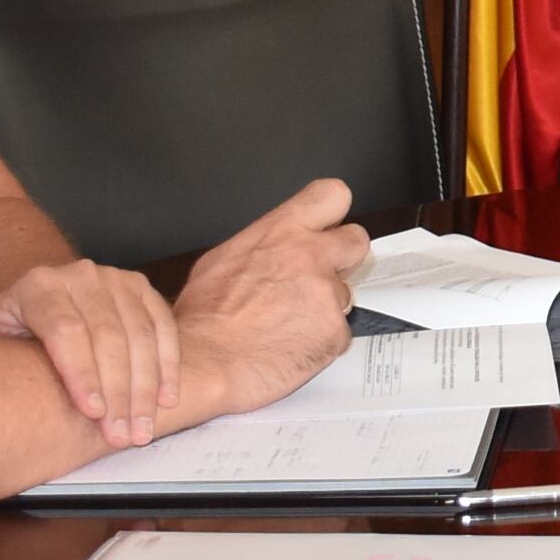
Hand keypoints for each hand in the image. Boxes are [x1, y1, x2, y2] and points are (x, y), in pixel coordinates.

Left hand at [0, 256, 181, 445]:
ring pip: (140, 335)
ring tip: (143, 430)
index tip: (91, 414)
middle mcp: (79, 275)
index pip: (66, 330)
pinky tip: (168, 399)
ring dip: (147, 388)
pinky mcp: (141, 288)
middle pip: (109, 337)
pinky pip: (163, 327)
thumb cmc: (10, 329)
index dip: (82, 374)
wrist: (41, 300)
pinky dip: (169, 364)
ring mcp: (114, 279)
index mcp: (38, 286)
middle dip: (120, 393)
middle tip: (123, 437)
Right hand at [165, 177, 370, 415]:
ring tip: (287, 325)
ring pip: (344, 294)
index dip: (332, 214)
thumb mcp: (222, 260)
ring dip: (323, 308)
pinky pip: (338, 333)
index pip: (331, 196)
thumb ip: (263, 247)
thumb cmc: (203, 319)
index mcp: (280, 232)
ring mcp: (327, 294)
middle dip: (343, 258)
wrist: (204, 364)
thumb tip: (274, 249)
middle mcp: (310, 256)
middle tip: (318, 278)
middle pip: (356, 240)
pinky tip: (291, 347)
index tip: (327, 227)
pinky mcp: (336, 331)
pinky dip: (320, 342)